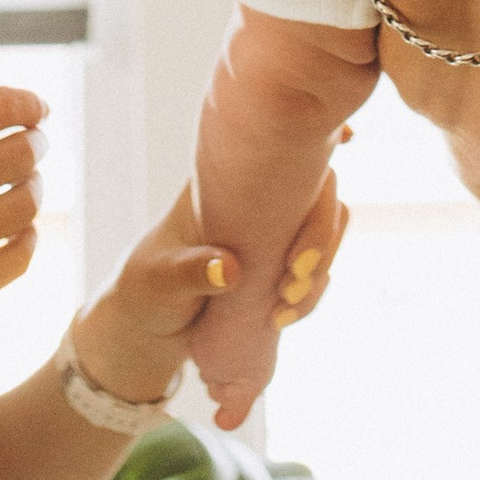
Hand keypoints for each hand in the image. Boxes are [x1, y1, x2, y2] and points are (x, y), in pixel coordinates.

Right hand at [0, 85, 43, 363]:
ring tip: (20, 187)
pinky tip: (11, 231)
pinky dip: (25, 238)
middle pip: (21, 154)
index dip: (29, 104)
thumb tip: (21, 106)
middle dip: (33, 144)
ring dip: (32, 190)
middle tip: (31, 147)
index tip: (36, 111)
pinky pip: (20, 257)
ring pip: (26, 205)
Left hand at [71, 172, 349, 410]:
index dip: (313, 161)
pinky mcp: (283, 268)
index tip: (331, 179)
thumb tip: (230, 268)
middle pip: (319, 196)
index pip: (280, 152)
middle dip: (320, 239)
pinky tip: (279, 320)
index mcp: (226, 182)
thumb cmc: (147, 288)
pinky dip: (310, 295)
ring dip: (318, 273)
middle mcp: (258, 201)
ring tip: (282, 307)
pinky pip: (316, 273)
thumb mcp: (160, 281)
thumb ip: (189, 272)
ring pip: (324, 237)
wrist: (152, 326)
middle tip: (293, 282)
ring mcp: (275, 235)